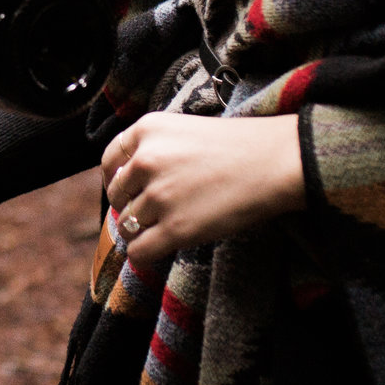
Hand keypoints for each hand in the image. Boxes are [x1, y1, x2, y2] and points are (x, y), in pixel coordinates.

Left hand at [100, 113, 304, 263]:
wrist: (275, 162)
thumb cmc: (239, 146)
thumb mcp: (185, 130)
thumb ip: (154, 149)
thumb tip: (129, 184)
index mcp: (147, 130)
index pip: (109, 161)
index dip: (118, 180)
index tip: (131, 191)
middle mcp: (145, 160)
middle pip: (117, 196)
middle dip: (132, 206)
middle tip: (159, 211)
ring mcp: (158, 196)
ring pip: (127, 226)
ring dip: (144, 230)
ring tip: (170, 227)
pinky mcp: (175, 229)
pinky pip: (138, 252)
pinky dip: (145, 254)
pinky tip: (162, 247)